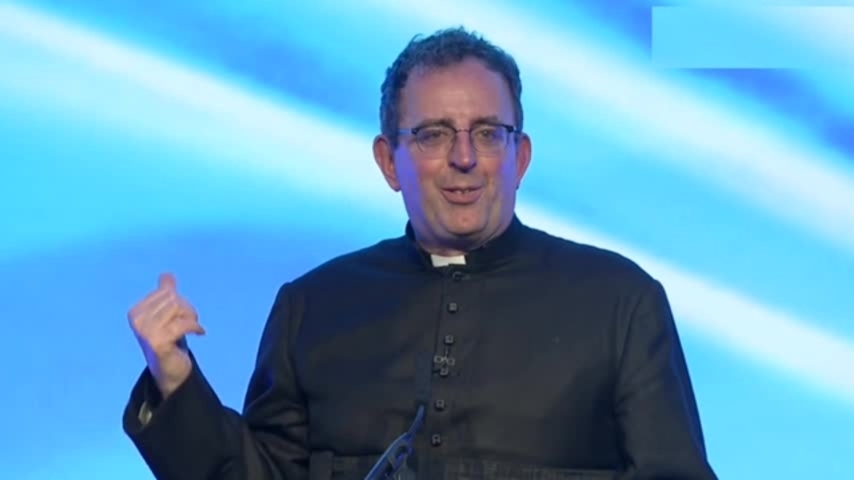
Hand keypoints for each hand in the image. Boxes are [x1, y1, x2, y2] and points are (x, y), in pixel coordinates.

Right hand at [128, 273, 205, 398]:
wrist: (169, 371)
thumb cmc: (168, 340)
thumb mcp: (167, 314)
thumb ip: (166, 294)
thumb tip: (167, 274)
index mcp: (136, 311)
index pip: (166, 292)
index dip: (180, 300)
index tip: (185, 314)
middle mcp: (137, 320)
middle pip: (173, 299)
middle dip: (187, 309)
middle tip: (191, 322)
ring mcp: (145, 332)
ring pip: (178, 308)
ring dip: (192, 318)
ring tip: (194, 328)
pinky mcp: (158, 342)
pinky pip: (183, 324)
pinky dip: (195, 327)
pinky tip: (200, 333)